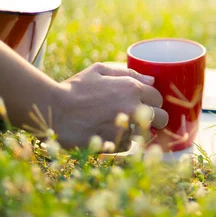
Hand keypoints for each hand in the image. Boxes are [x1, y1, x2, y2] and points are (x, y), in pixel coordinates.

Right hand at [49, 63, 168, 149]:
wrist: (53, 110)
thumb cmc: (74, 88)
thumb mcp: (98, 70)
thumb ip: (127, 72)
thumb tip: (151, 80)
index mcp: (132, 87)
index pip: (158, 98)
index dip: (153, 102)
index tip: (147, 105)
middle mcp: (134, 107)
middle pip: (162, 118)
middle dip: (156, 119)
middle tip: (143, 119)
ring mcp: (127, 127)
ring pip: (147, 134)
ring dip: (139, 132)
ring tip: (124, 129)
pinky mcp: (116, 144)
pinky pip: (129, 146)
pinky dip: (123, 143)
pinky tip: (110, 136)